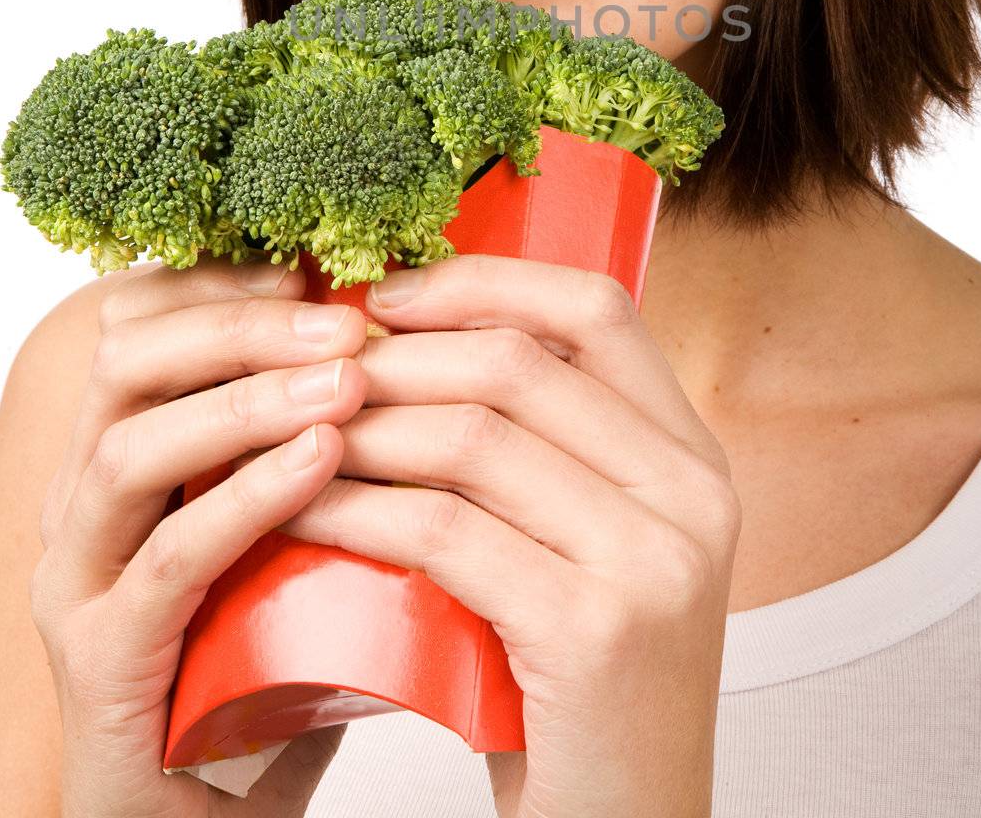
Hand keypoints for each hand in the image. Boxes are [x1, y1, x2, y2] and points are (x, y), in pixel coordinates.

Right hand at [29, 255, 369, 817]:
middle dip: (241, 320)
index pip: (149, 322)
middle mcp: (82, 507)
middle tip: (351, 317)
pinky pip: (167, 559)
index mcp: (122, 457)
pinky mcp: (101, 662)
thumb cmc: (262, 667)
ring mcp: (79, 583)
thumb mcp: (292, 529)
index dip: (231, 280)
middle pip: (126, 359)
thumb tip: (426, 347)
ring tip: (351, 377)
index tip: (329, 266)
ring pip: (131, 448)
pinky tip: (323, 462)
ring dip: (247, 399)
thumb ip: (322, 448)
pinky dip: (247, 497)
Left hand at [278, 253, 739, 817]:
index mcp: (692, 458)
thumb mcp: (584, 553)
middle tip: (312, 375)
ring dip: (358, 428)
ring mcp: (654, 562)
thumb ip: (541, 456)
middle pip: (518, 362)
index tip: (387, 295)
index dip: (483, 282)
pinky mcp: (595, 633)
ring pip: (471, 437)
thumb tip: (407, 344)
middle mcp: (692, 493)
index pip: (596, 309)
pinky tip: (301, 511)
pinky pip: (442, 530)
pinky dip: (353, 508)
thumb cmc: (574, 698)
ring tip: (288, 436)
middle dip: (394, 356)